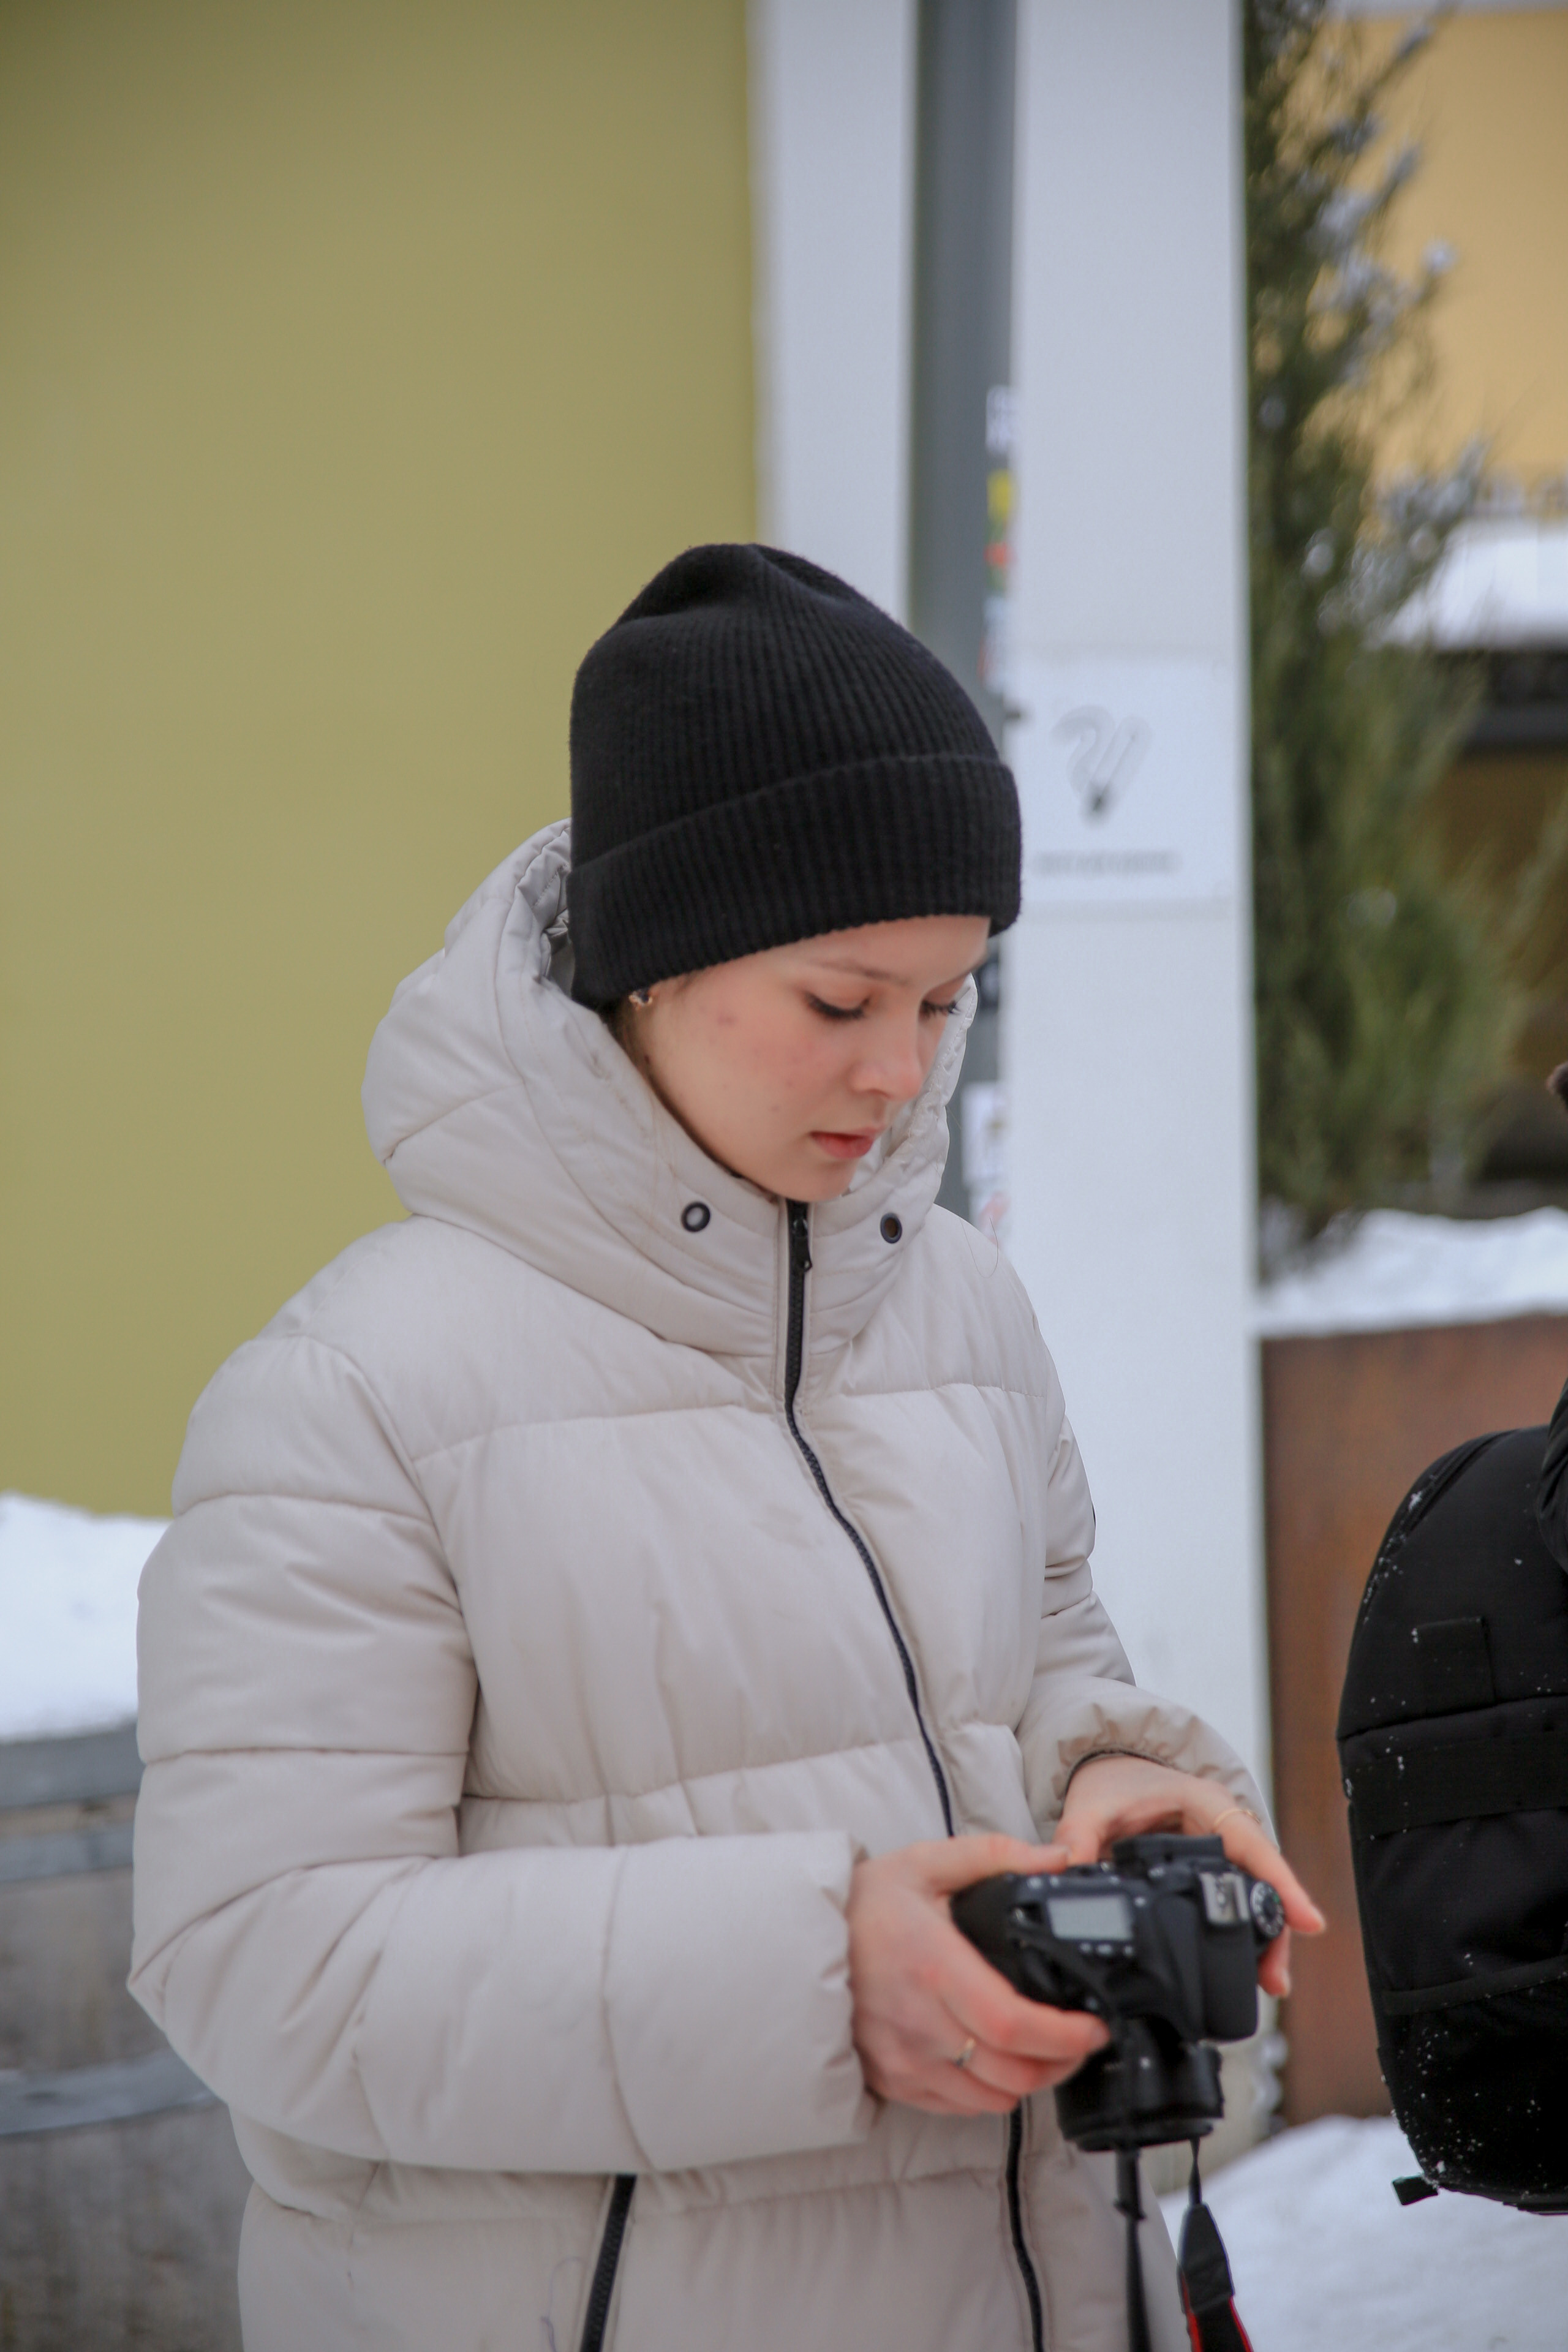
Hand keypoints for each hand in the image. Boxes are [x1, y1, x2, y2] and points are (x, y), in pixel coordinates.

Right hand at [847, 1834, 1110, 2116]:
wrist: (801, 1939)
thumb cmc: (866, 1902)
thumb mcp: (927, 1861)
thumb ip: (996, 1856)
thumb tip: (1058, 1858)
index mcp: (933, 1966)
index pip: (1011, 2022)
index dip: (1063, 2035)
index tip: (1095, 2026)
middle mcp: (919, 2022)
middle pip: (1012, 2072)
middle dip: (1062, 2062)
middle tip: (1082, 2039)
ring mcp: (905, 2059)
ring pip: (992, 2098)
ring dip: (1031, 2080)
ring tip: (1047, 2050)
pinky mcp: (894, 2080)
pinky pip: (960, 2106)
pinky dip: (992, 2092)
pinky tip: (1000, 2060)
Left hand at [1049, 1754, 1325, 1999]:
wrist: (1108, 1769)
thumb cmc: (1112, 1781)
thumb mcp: (1091, 1804)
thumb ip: (1077, 1836)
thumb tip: (1068, 1868)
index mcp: (1204, 1802)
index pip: (1252, 1845)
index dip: (1281, 1884)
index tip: (1308, 1921)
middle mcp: (1222, 1826)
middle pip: (1261, 1880)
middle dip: (1274, 1927)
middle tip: (1276, 1978)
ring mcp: (1220, 1849)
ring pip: (1252, 1895)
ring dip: (1262, 1937)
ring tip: (1268, 1983)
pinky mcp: (1210, 1869)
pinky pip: (1234, 1899)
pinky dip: (1242, 1930)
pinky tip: (1244, 1965)